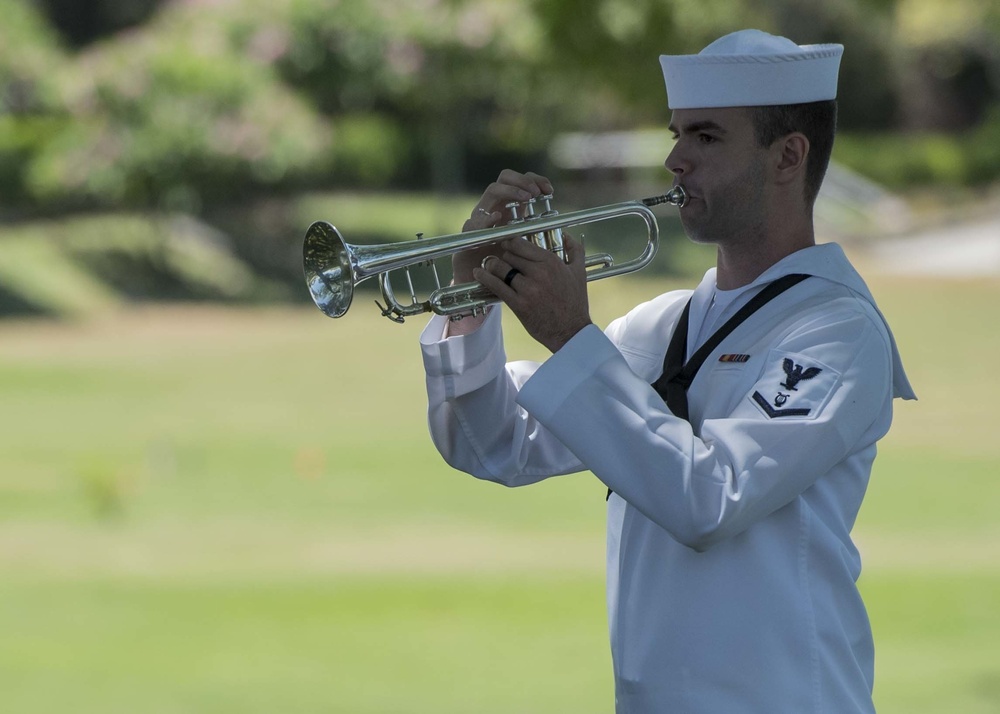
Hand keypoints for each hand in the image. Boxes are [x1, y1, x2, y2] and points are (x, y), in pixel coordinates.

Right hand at [454, 170, 553, 283]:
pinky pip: (474, 220)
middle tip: (535, 193)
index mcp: (510, 206)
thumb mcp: (527, 247)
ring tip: (525, 198)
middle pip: (505, 177)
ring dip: (509, 191)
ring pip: (492, 191)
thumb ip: (541, 239)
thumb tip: (567, 237)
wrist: (482, 281)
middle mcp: (495, 206)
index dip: (536, 180)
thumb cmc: (507, 263)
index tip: (550, 191)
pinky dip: (486, 217)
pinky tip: (496, 217)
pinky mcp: (469, 233)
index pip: (522, 181)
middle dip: (522, 181)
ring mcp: (481, 216)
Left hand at [473, 233, 591, 352]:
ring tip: (488, 266)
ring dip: (492, 266)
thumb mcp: (580, 272)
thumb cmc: (575, 302)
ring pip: (500, 268)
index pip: (520, 244)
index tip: (506, 244)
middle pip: (509, 255)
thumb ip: (575, 250)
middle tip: (500, 259)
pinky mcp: (519, 304)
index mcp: (551, 262)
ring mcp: (528, 289)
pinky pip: (497, 286)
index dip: (510, 243)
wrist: (571, 331)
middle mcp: (538, 273)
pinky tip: (478, 274)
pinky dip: (485, 278)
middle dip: (503, 257)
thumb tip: (567, 236)